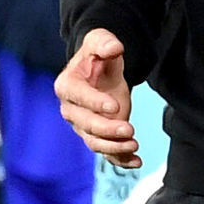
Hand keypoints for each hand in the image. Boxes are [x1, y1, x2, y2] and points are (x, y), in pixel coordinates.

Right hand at [54, 28, 139, 167]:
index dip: (94, 103)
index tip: (115, 106)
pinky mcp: (99, 136)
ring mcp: (84, 126)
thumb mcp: (100, 41)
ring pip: (94, 142)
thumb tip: (114, 47)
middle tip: (129, 129)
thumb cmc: (98, 56)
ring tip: (134, 145)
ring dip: (114, 147)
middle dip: (107, 130)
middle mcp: (71, 109)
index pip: (78, 97)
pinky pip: (107, 152)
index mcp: (67, 85)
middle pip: (86, 125)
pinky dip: (121, 160)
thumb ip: (105, 42)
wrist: (101, 70)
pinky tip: (137, 162)